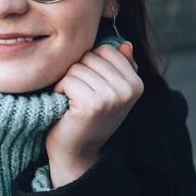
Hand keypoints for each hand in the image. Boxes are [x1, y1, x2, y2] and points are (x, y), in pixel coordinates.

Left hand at [46, 41, 142, 187]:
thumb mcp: (110, 90)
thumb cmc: (90, 116)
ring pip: (76, 68)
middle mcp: (127, 90)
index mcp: (135, 83)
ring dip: (67, 82)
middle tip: (81, 95)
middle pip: (89, 57)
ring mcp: (111, 98)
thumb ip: (118, 66)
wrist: (78, 151)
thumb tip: (126, 44)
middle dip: (78, 72)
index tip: (91, 85)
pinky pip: (67, 80)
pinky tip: (66, 106)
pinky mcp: (91, 105)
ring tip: (74, 101)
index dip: (90, 63)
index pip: (106, 49)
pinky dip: (60, 91)